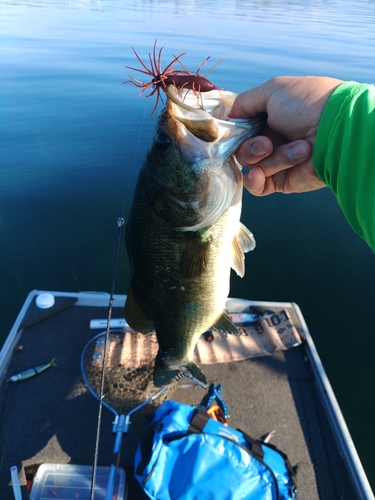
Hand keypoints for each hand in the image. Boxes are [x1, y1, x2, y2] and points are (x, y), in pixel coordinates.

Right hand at [228, 76, 342, 194]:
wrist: (336, 129)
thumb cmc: (307, 104)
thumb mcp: (273, 90)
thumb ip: (244, 102)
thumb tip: (227, 116)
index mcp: (270, 118)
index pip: (241, 130)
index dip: (235, 132)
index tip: (233, 132)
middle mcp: (273, 139)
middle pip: (242, 150)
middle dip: (252, 147)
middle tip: (268, 143)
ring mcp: (277, 162)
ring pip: (251, 165)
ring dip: (271, 157)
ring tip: (299, 148)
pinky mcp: (282, 181)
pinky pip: (257, 186)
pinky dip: (255, 180)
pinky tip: (260, 173)